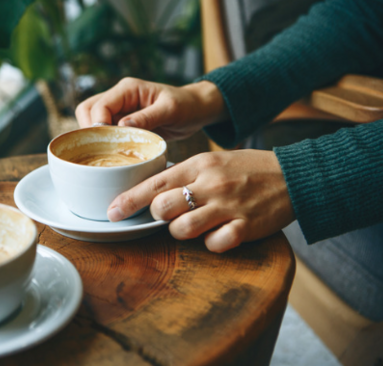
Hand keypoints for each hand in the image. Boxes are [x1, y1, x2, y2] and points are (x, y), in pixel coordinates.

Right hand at [75, 77, 226, 140]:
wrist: (196, 110)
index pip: (99, 106)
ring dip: (93, 138)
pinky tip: (112, 157)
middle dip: (88, 131)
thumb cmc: (186, 105)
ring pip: (91, 122)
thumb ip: (147, 117)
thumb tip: (121, 126)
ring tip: (104, 155)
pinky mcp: (121, 123)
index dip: (97, 126)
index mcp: (127, 89)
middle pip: (87, 111)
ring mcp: (118, 110)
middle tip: (99, 152)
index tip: (105, 144)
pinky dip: (103, 143)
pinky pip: (104, 132)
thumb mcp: (170, 110)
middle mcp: (118, 97)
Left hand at [107, 150, 295, 251]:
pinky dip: (211, 243)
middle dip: (159, 216)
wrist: (292, 176)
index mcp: (199, 165)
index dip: (129, 200)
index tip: (112, 212)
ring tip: (193, 224)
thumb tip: (151, 192)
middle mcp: (210, 184)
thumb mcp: (212, 161)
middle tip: (168, 215)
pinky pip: (213, 244)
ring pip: (183, 229)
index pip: (154, 183)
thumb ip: (184, 174)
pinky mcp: (245, 227)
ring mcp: (228, 206)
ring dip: (181, 232)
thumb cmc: (246, 169)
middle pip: (163, 208)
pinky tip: (219, 233)